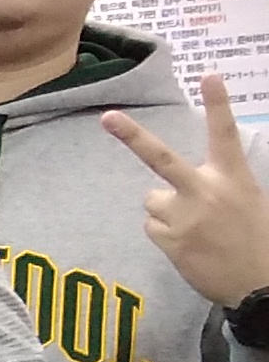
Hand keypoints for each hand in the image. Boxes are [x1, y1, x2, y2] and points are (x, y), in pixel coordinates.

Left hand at [104, 75, 268, 306]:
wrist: (261, 286)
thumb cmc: (259, 240)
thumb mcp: (251, 201)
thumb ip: (222, 185)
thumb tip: (195, 182)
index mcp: (234, 178)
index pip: (225, 134)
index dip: (217, 104)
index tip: (208, 75)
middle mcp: (206, 191)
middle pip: (161, 158)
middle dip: (132, 136)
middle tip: (107, 117)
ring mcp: (184, 216)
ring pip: (153, 201)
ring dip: (167, 211)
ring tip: (197, 229)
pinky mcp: (169, 240)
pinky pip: (152, 227)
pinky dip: (166, 234)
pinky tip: (190, 245)